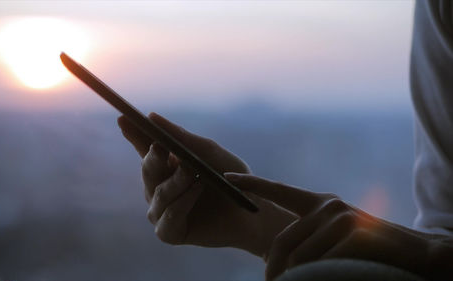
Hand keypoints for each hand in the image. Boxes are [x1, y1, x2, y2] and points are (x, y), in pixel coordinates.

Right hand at [118, 113, 295, 256]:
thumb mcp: (209, 152)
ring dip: (176, 182)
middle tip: (161, 147)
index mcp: (166, 167)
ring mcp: (162, 211)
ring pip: (158, 193)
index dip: (133, 134)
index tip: (123, 118)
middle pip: (147, 169)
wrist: (252, 212)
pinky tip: (197, 191)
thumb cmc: (232, 179)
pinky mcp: (170, 232)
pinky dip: (182, 203)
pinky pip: (168, 216)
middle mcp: (159, 188)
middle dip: (153, 158)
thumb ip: (182, 137)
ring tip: (195, 174)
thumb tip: (151, 117)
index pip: (144, 148)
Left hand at [225, 173, 452, 280]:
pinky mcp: (350, 228)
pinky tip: (333, 271)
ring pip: (299, 255)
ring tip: (311, 276)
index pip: (278, 190)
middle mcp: (325, 204)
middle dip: (272, 265)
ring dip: (300, 273)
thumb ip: (308, 238)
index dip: (251, 184)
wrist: (414, 252)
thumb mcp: (334, 238)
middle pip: (282, 239)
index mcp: (318, 203)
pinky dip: (319, 272)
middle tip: (269, 280)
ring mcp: (338, 214)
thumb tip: (275, 260)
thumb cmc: (367, 249)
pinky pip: (318, 261)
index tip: (227, 177)